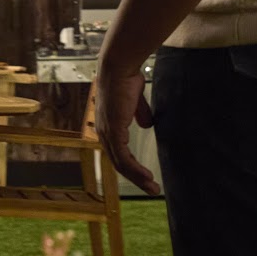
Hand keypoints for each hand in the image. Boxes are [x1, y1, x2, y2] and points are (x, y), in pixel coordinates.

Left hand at [92, 67, 158, 195]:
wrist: (119, 67)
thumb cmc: (126, 79)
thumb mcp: (135, 100)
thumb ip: (139, 113)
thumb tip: (147, 125)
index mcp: (107, 126)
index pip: (118, 153)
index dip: (132, 166)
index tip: (146, 176)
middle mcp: (103, 132)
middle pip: (119, 163)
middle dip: (136, 178)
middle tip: (151, 188)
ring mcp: (107, 133)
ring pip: (122, 165)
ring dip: (138, 178)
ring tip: (152, 187)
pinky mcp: (113, 132)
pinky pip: (124, 158)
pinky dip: (135, 170)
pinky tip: (146, 177)